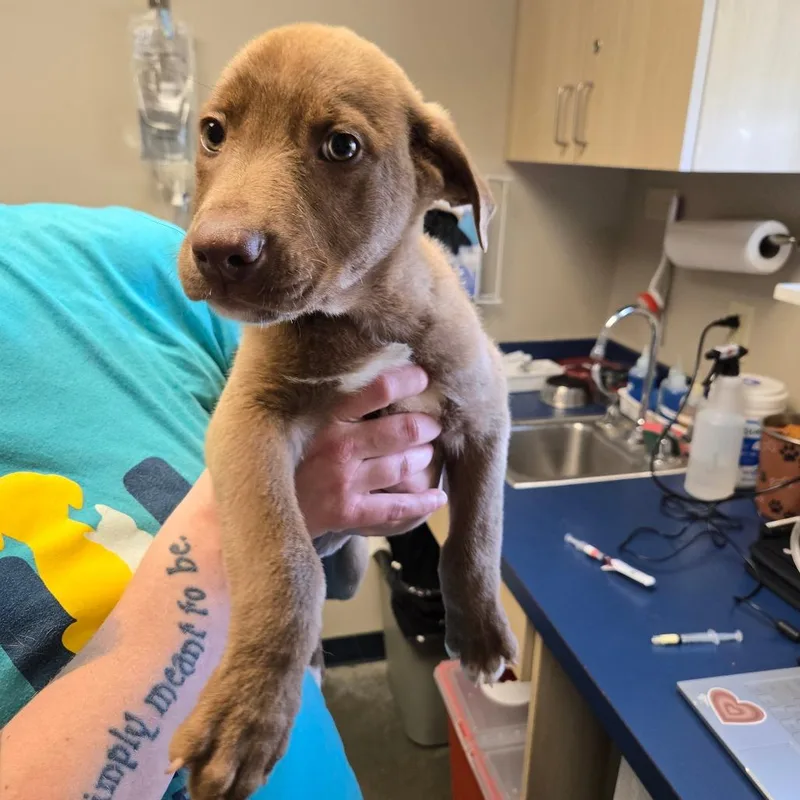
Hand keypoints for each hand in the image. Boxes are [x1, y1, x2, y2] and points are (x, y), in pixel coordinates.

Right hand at [295, 365, 445, 537]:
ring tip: (428, 454)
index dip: (409, 381)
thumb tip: (363, 371)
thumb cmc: (282, 455)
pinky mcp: (348, 513)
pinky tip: (438, 498)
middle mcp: (338, 447)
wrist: (256, 504)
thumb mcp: (296, 418)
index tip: (424, 378)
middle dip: (426, 426)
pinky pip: (396, 507)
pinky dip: (422, 502)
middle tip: (433, 424)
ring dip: (424, 459)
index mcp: (326, 417)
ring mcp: (344, 482)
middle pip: (402, 430)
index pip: (378, 389)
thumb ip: (328, 399)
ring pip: (404, 466)